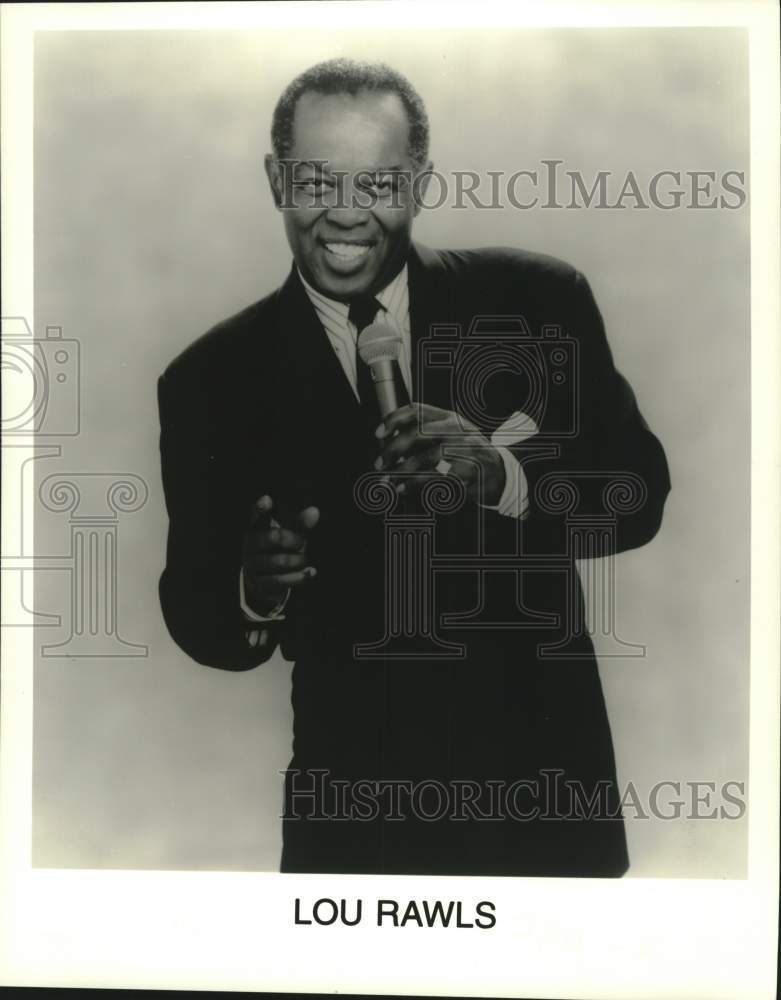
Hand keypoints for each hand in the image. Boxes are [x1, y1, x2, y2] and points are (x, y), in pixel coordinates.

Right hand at [241, 495, 319, 615]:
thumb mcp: (289, 536)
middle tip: (301, 543)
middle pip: (275, 537)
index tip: (268, 499)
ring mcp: (252, 564)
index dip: (260, 508)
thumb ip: (300, 524)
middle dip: (295, 540)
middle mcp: (249, 545)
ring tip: (304, 560)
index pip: (256, 517)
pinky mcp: (259, 583)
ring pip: (281, 561)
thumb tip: (315, 510)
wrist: (264, 582)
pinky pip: (283, 580)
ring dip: (299, 561)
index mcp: (255, 529)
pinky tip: (311, 572)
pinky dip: (301, 576)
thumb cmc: (278, 551)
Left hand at [374, 404, 504, 504]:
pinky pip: (438, 479)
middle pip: (418, 433)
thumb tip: (389, 442)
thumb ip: (425, 433)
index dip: (393, 420)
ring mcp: (465, 451)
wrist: (500, 473)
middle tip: (379, 463)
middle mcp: (457, 430)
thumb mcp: (451, 434)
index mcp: (449, 418)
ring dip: (402, 471)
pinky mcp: (469, 473)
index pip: (417, 410)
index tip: (378, 434)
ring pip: (427, 458)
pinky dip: (417, 485)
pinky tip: (405, 489)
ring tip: (388, 480)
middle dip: (393, 449)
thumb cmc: (469, 453)